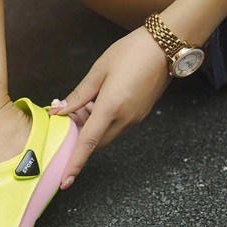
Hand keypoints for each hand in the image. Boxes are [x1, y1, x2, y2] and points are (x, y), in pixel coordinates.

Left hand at [49, 26, 171, 188]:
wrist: (167, 45)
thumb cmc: (131, 52)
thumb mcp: (99, 71)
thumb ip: (78, 95)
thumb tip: (59, 111)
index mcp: (111, 108)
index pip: (88, 143)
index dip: (75, 163)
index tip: (65, 182)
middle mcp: (125, 119)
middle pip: (96, 141)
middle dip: (79, 135)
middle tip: (66, 116)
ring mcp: (135, 118)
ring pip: (106, 134)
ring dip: (91, 127)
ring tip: (82, 104)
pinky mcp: (141, 113)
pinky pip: (116, 125)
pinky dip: (102, 121)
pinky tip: (97, 102)